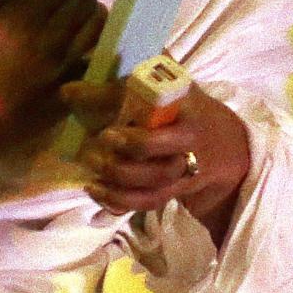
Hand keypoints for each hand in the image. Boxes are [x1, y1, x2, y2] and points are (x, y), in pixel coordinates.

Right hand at [0, 0, 104, 209]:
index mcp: (19, 19)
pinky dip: (93, 54)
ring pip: (99, 29)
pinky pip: (97, 64)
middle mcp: (49, 41)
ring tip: (72, 28)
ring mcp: (62, 70)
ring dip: (89, 21)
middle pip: (85, 2)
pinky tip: (77, 55)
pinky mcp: (67, 96)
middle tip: (55, 10)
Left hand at [67, 80, 251, 226]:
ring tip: (91, 175)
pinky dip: (119, 201)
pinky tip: (97, 190)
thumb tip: (67, 92)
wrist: (225, 143)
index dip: (133, 130)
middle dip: (127, 160)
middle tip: (99, 146)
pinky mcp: (173, 191)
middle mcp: (190, 146)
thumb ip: (119, 89)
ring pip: (154, 187)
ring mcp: (184, 172)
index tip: (105, 131)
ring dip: (119, 184)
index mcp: (188, 113)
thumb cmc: (184, 109)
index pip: (163, 118)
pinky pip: (147, 203)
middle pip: (162, 164)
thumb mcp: (163, 91)